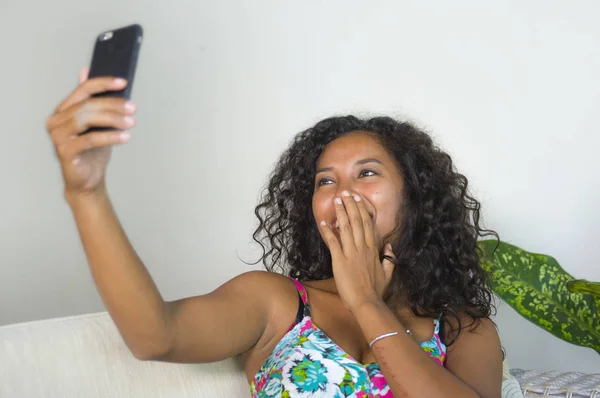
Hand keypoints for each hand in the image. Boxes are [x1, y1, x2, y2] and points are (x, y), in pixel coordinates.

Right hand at [45, 67, 135, 198]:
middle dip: (113, 105)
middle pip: (87, 105)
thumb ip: (93, 101)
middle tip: (133, 108)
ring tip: (131, 122)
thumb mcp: (97, 124)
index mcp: (63, 110)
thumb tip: (86, 70)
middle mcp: (56, 121)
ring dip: (113, 119)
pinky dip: (110, 136)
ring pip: (87, 120)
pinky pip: (90, 139)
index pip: (83, 90)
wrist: (87, 181)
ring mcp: (58, 136)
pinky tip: (125, 137)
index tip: (124, 82)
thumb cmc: (92, 152)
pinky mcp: (64, 151)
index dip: (104, 84)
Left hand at [319, 190, 395, 312]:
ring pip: (346, 228)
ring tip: (337, 201)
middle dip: (351, 206)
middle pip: (357, 222)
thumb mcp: (387, 274)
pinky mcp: (340, 260)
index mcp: (373, 250)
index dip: (362, 211)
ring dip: (341, 213)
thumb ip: (389, 259)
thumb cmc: (376, 291)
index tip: (359, 200)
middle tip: (346, 193)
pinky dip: (328, 231)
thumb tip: (390, 247)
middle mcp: (363, 248)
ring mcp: (351, 253)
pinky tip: (324, 222)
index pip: (368, 226)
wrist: (366, 302)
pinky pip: (333, 242)